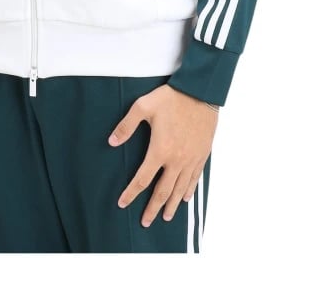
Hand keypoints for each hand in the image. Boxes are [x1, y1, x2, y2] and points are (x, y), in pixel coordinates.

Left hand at [108, 83, 217, 226]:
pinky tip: (186, 198)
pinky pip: (195, 178)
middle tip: (146, 222)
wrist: (200, 91)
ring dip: (172, 205)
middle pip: (162, 191)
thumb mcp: (143, 107)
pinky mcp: (202, 154)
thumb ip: (126, 126)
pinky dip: (189, 191)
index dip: (131, 193)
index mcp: (159, 150)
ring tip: (166, 217)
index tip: (123, 204)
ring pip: (180, 189)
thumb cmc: (171, 98)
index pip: (142, 179)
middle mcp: (176, 160)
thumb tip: (111, 142)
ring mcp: (191, 159)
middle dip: (153, 208)